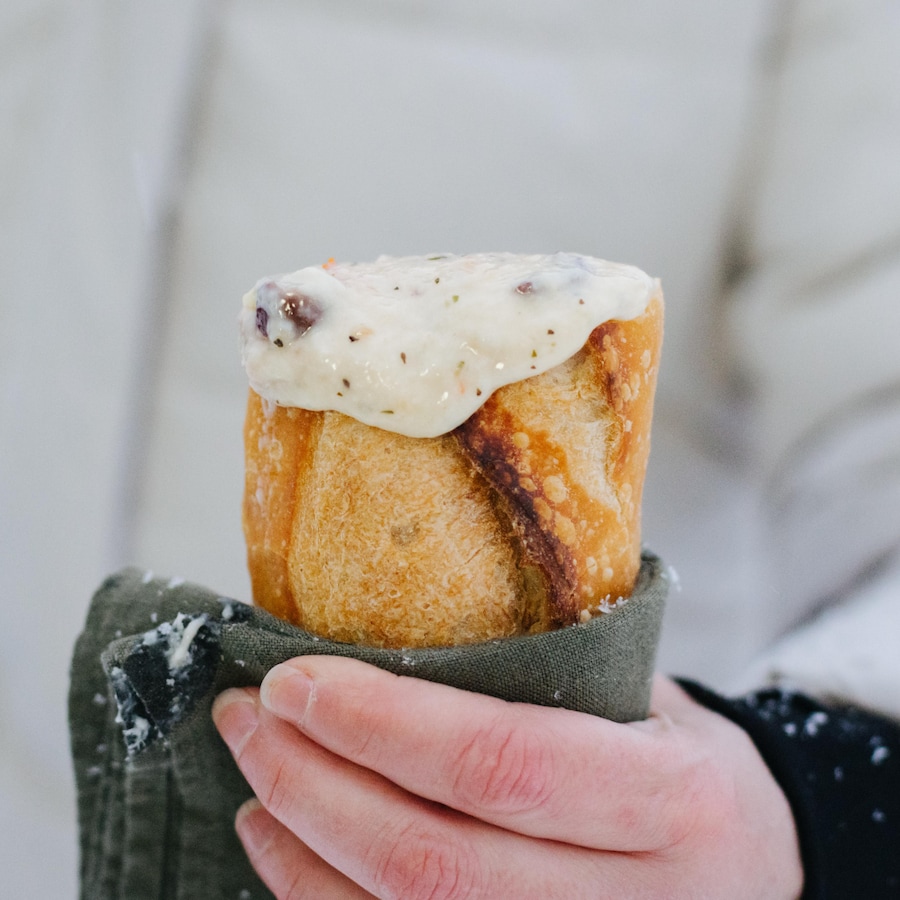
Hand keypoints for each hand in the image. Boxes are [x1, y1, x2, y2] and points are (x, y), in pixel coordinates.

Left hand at [212, 659, 803, 898]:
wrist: (760, 876)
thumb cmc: (687, 765)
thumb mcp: (653, 699)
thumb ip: (552, 673)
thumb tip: (400, 613)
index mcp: (671, 801)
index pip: (501, 764)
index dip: (382, 724)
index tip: (297, 680)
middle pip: (435, 863)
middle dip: (314, 784)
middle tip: (250, 715)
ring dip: (301, 852)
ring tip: (252, 778)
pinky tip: (284, 851)